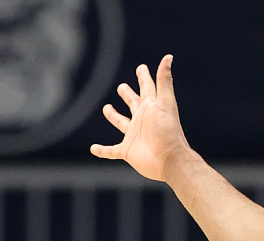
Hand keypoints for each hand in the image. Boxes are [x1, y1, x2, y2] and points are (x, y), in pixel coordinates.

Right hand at [91, 55, 192, 181]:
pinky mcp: (127, 150)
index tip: (142, 68)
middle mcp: (142, 120)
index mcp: (151, 107)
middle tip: (122, 87)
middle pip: (133, 104)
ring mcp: (134, 135)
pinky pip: (112, 151)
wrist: (169, 159)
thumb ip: (164, 80)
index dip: (144, 77)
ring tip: (106, 108)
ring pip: (122, 123)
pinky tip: (93, 149)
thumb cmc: (168, 130)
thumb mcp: (165, 102)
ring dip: (114, 116)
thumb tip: (168, 57)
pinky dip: (103, 150)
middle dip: (128, 95)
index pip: (147, 88)